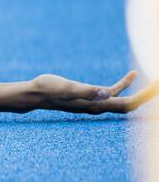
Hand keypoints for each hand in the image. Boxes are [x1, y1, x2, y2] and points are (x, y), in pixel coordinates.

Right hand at [28, 71, 156, 114]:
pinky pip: (114, 92)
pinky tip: (133, 74)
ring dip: (141, 93)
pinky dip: (126, 84)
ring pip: (126, 100)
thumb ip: (87, 91)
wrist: (34, 94)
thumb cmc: (48, 89)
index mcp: (96, 105)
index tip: (157, 86)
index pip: (128, 104)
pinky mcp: (91, 96)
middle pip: (132, 104)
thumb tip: (106, 94)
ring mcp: (96, 102)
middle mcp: (99, 106)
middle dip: (148, 96)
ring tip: (155, 82)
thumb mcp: (67, 87)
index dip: (145, 97)